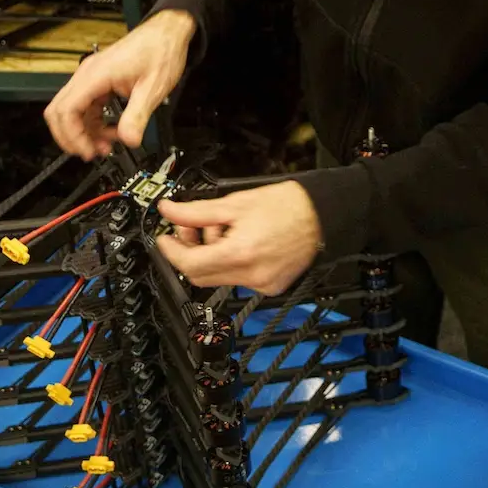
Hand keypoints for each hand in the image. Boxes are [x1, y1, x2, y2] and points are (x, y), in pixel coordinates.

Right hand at [43, 9, 195, 158]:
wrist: (167, 32)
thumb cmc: (160, 50)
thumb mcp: (153, 87)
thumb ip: (138, 116)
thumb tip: (129, 140)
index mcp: (96, 75)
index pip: (66, 110)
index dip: (72, 136)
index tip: (87, 151)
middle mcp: (88, 74)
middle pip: (59, 111)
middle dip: (71, 137)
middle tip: (90, 152)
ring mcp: (91, 77)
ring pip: (71, 111)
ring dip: (84, 132)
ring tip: (106, 146)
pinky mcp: (99, 81)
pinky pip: (86, 107)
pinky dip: (93, 123)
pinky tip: (110, 132)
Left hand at [153, 182, 323, 293]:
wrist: (323, 213)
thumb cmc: (288, 205)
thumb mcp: (236, 202)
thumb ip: (197, 211)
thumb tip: (170, 211)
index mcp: (240, 253)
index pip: (189, 264)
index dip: (171, 251)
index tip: (164, 238)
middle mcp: (251, 275)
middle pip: (201, 276)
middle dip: (189, 252)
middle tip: (190, 229)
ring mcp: (262, 284)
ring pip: (219, 278)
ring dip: (211, 256)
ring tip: (223, 230)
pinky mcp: (272, 286)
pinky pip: (239, 279)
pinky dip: (231, 262)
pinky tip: (239, 242)